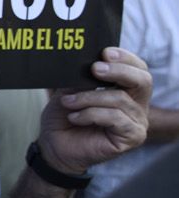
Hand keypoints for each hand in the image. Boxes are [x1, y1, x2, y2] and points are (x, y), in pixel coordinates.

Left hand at [36, 47, 150, 175]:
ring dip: (88, 98)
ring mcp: (137, 122)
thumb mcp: (70, 91)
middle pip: (142, 80)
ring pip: (119, 99)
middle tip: (95, 68)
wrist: (54, 145)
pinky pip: (115, 118)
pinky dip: (90, 114)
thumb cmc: (65, 117)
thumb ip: (83, 78)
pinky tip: (75, 117)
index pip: (138, 69)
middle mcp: (137, 105)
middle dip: (118, 71)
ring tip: (68, 103)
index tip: (105, 53)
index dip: (125, 59)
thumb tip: (90, 62)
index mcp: (127, 90)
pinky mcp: (132, 137)